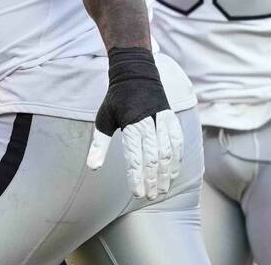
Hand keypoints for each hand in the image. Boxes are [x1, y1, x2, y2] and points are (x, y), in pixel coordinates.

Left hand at [85, 47, 182, 199]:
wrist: (136, 72)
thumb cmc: (117, 99)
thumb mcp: (104, 119)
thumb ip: (100, 144)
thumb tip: (93, 167)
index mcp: (131, 123)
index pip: (135, 157)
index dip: (137, 177)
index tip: (137, 193)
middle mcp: (149, 122)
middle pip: (153, 158)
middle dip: (153, 180)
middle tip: (151, 196)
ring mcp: (162, 119)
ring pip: (168, 152)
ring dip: (166, 173)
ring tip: (163, 190)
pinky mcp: (171, 118)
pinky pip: (177, 141)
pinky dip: (177, 159)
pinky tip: (173, 172)